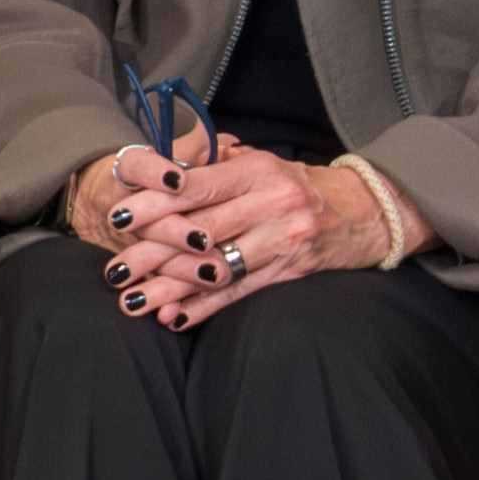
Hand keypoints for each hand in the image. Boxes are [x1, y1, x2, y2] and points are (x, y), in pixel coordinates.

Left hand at [121, 143, 407, 330]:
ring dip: (171, 287)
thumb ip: (210, 162)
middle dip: (153, 250)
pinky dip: (204, 307)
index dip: (155, 201)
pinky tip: (172, 317)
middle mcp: (272, 203)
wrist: (364, 210)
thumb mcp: (258, 163)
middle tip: (115, 266)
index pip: (197, 185)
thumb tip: (156, 164)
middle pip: (201, 229)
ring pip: (216, 266)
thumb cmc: (296, 185)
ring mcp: (283, 240)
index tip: (120, 215)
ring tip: (132, 300)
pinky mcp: (289, 272)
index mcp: (258, 170)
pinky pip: (239, 293)